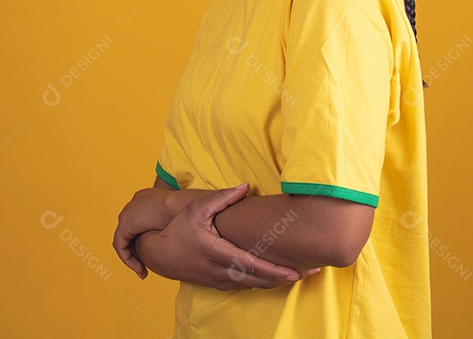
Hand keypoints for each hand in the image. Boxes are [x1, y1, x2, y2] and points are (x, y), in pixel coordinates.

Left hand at [114, 186, 217, 275]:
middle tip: (146, 268)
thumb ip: (175, 224)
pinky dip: (128, 259)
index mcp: (146, 199)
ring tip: (143, 272)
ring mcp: (128, 212)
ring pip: (124, 241)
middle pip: (131, 234)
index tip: (155, 255)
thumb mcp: (181, 216)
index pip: (140, 223)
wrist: (181, 206)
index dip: (147, 241)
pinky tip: (140, 269)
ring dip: (132, 258)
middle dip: (137, 252)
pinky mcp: (125, 223)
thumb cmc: (186, 212)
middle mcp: (134, 205)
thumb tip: (181, 239)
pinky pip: (120, 245)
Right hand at [132, 183, 319, 289]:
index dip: (276, 271)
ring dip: (279, 281)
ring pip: (256, 285)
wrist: (160, 255)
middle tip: (312, 272)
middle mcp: (223, 271)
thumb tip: (245, 186)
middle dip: (287, 277)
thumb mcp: (197, 210)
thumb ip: (222, 198)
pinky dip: (266, 282)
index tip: (297, 272)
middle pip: (261, 280)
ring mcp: (222, 280)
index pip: (253, 266)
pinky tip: (280, 276)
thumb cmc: (179, 230)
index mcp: (219, 253)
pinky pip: (249, 285)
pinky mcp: (221, 284)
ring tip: (302, 273)